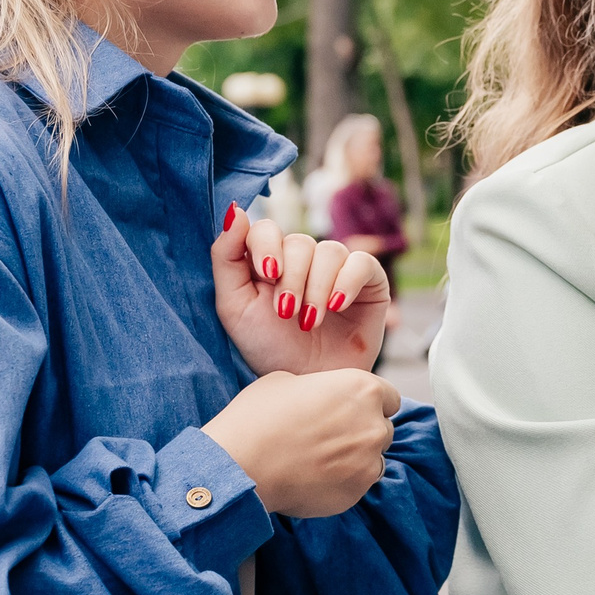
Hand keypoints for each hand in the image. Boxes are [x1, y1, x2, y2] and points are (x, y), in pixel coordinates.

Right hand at [203, 367, 402, 517]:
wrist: (241, 465)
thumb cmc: (258, 417)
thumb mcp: (286, 381)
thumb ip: (319, 388)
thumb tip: (321, 398)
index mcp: (363, 389)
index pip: (389, 397)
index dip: (369, 404)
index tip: (351, 411)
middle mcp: (374, 425)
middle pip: (383, 429)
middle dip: (363, 432)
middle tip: (330, 437)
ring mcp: (368, 462)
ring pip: (373, 460)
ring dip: (356, 459)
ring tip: (320, 461)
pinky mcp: (356, 493)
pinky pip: (358, 485)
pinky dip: (343, 482)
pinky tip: (314, 478)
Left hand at [212, 203, 389, 373]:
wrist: (309, 383)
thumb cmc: (270, 349)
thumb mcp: (235, 307)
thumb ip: (226, 258)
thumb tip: (235, 210)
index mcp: (269, 261)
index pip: (266, 229)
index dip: (266, 244)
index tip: (267, 274)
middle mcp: (304, 261)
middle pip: (298, 243)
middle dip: (291, 279)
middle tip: (286, 313)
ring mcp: (337, 269)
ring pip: (329, 251)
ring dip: (316, 288)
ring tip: (310, 322)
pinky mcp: (369, 282)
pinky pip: (362, 263)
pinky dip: (347, 282)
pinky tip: (337, 307)